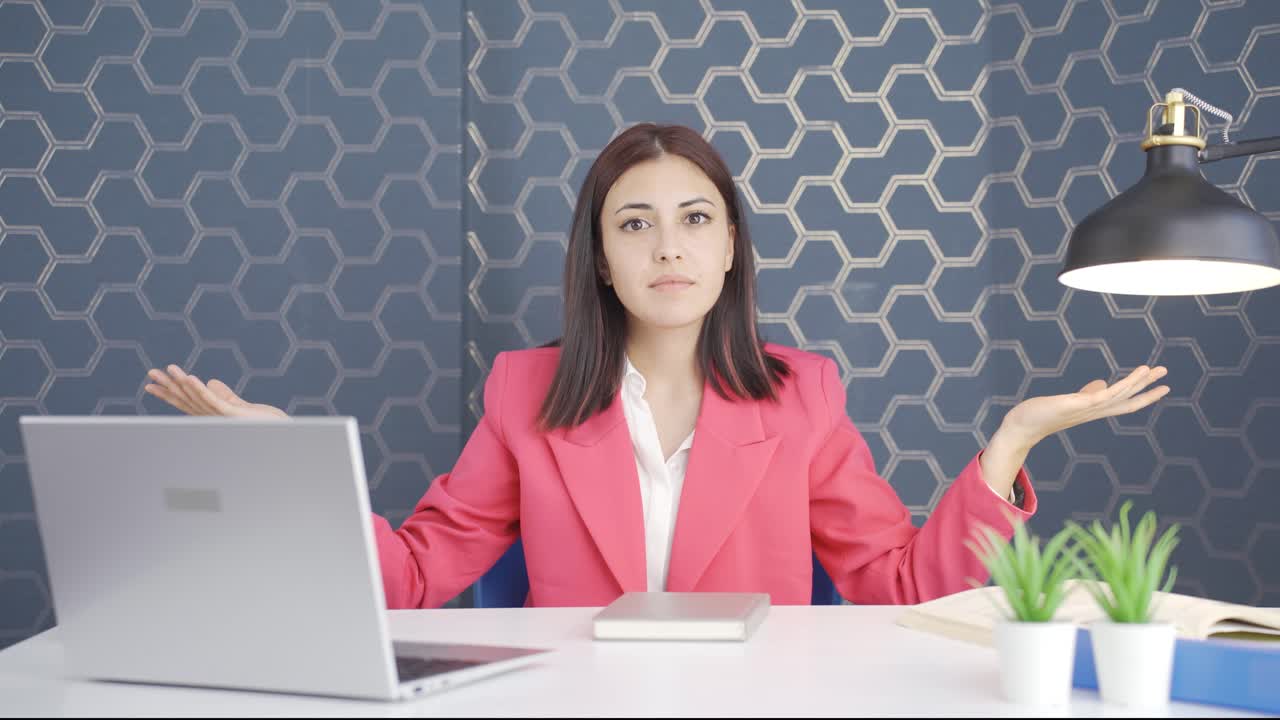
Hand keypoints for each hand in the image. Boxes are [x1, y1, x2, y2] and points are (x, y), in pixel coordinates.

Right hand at [144, 365, 287, 419]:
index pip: (188, 401)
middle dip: (168, 386)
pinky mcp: (233, 415)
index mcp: (214, 416)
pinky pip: (214, 401)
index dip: (170, 391)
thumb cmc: (264, 424)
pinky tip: (192, 378)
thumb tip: (210, 382)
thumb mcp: (240, 406)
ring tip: (169, 369)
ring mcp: (222, 418)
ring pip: (197, 398)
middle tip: (150, 373)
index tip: (152, 382)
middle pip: (187, 400)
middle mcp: (214, 418)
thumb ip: (224, 395)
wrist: (283, 435)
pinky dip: (201, 390)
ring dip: (182, 383)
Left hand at [1000, 365, 1169, 446]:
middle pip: (1127, 399)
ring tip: (1153, 369)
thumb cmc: (1043, 414)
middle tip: (1166, 373)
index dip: (1144, 395)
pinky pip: (1103, 395)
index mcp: (1094, 410)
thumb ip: (1088, 393)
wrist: (1022, 426)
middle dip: (1147, 387)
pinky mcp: (1077, 405)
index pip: (1125, 402)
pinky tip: (1124, 376)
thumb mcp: (1071, 401)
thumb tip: (1102, 383)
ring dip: (1137, 383)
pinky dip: (1119, 386)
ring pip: (1119, 395)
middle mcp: (1094, 411)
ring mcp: (1087, 409)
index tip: (1163, 387)